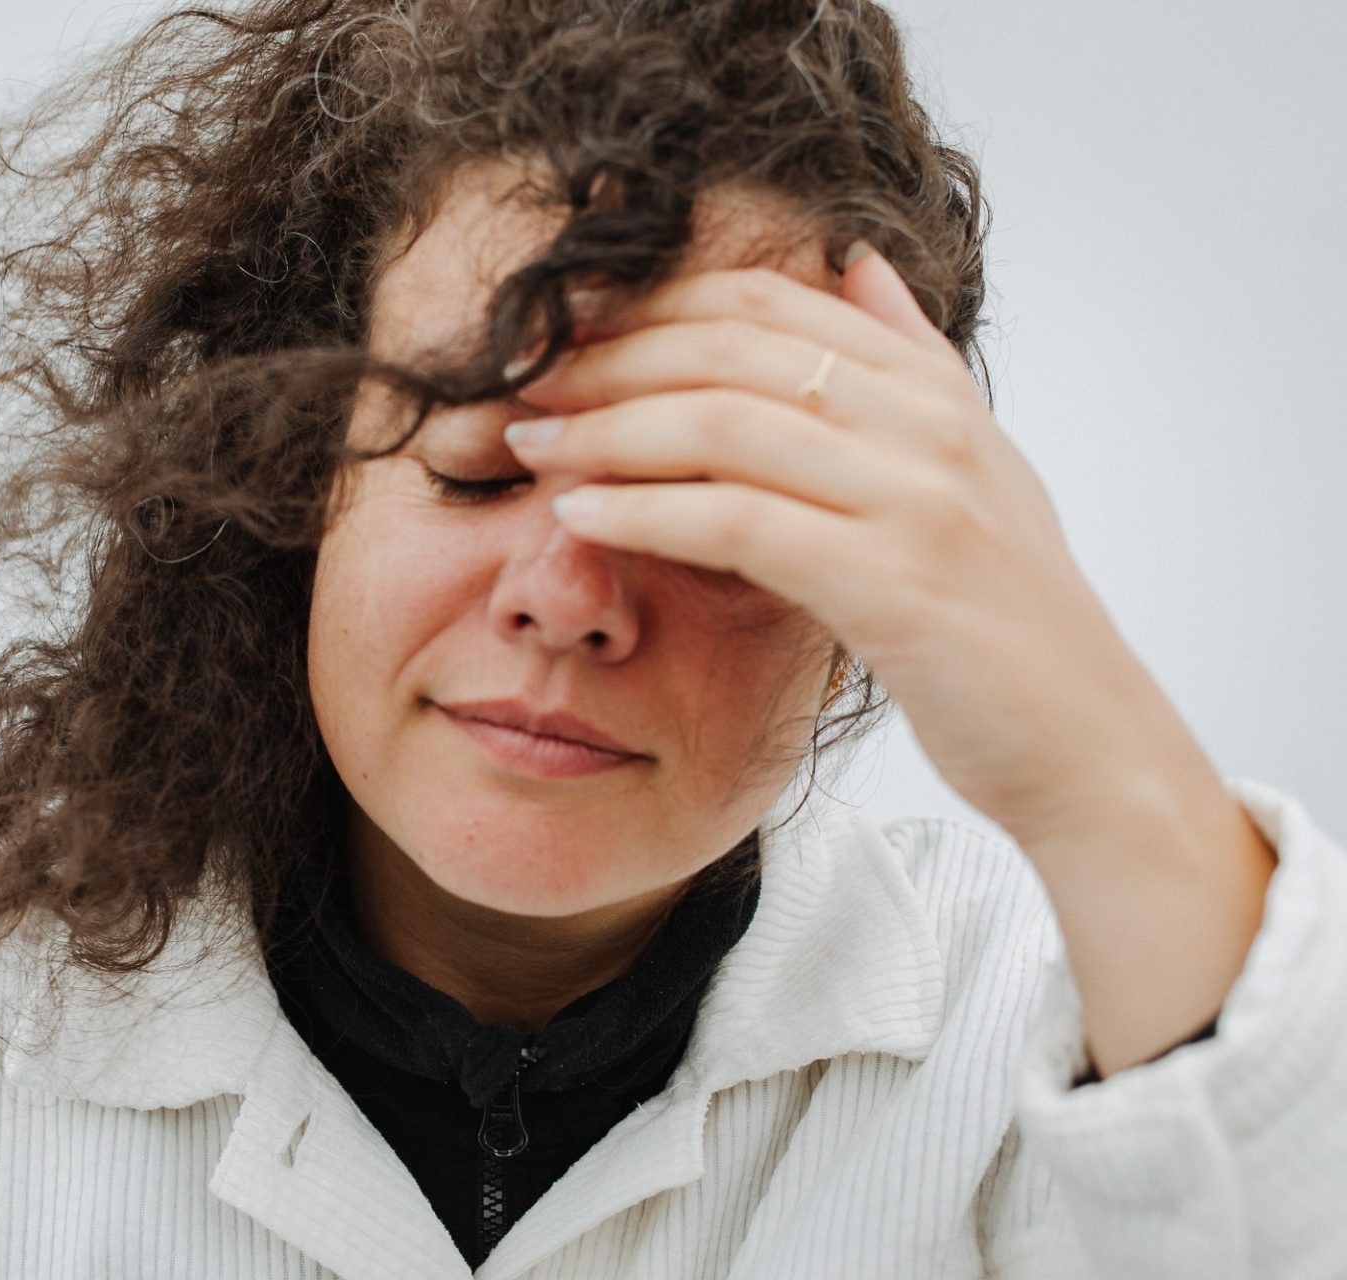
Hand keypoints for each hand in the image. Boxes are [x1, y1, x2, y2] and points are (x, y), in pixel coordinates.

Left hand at [504, 246, 1182, 847]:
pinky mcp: (894, 584)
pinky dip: (644, 512)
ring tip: (530, 444)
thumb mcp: (973, 469)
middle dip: (609, 360)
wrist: (1090, 745)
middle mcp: (929, 426)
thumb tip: (855, 264)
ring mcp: (916, 500)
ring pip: (724, 425)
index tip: (567, 333)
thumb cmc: (1008, 619)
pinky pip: (738, 523)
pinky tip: (579, 518)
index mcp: (936, 391)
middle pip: (730, 350)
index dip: (653, 306)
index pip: (768, 303)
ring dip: (607, 429)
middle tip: (520, 385)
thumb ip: (911, 362)